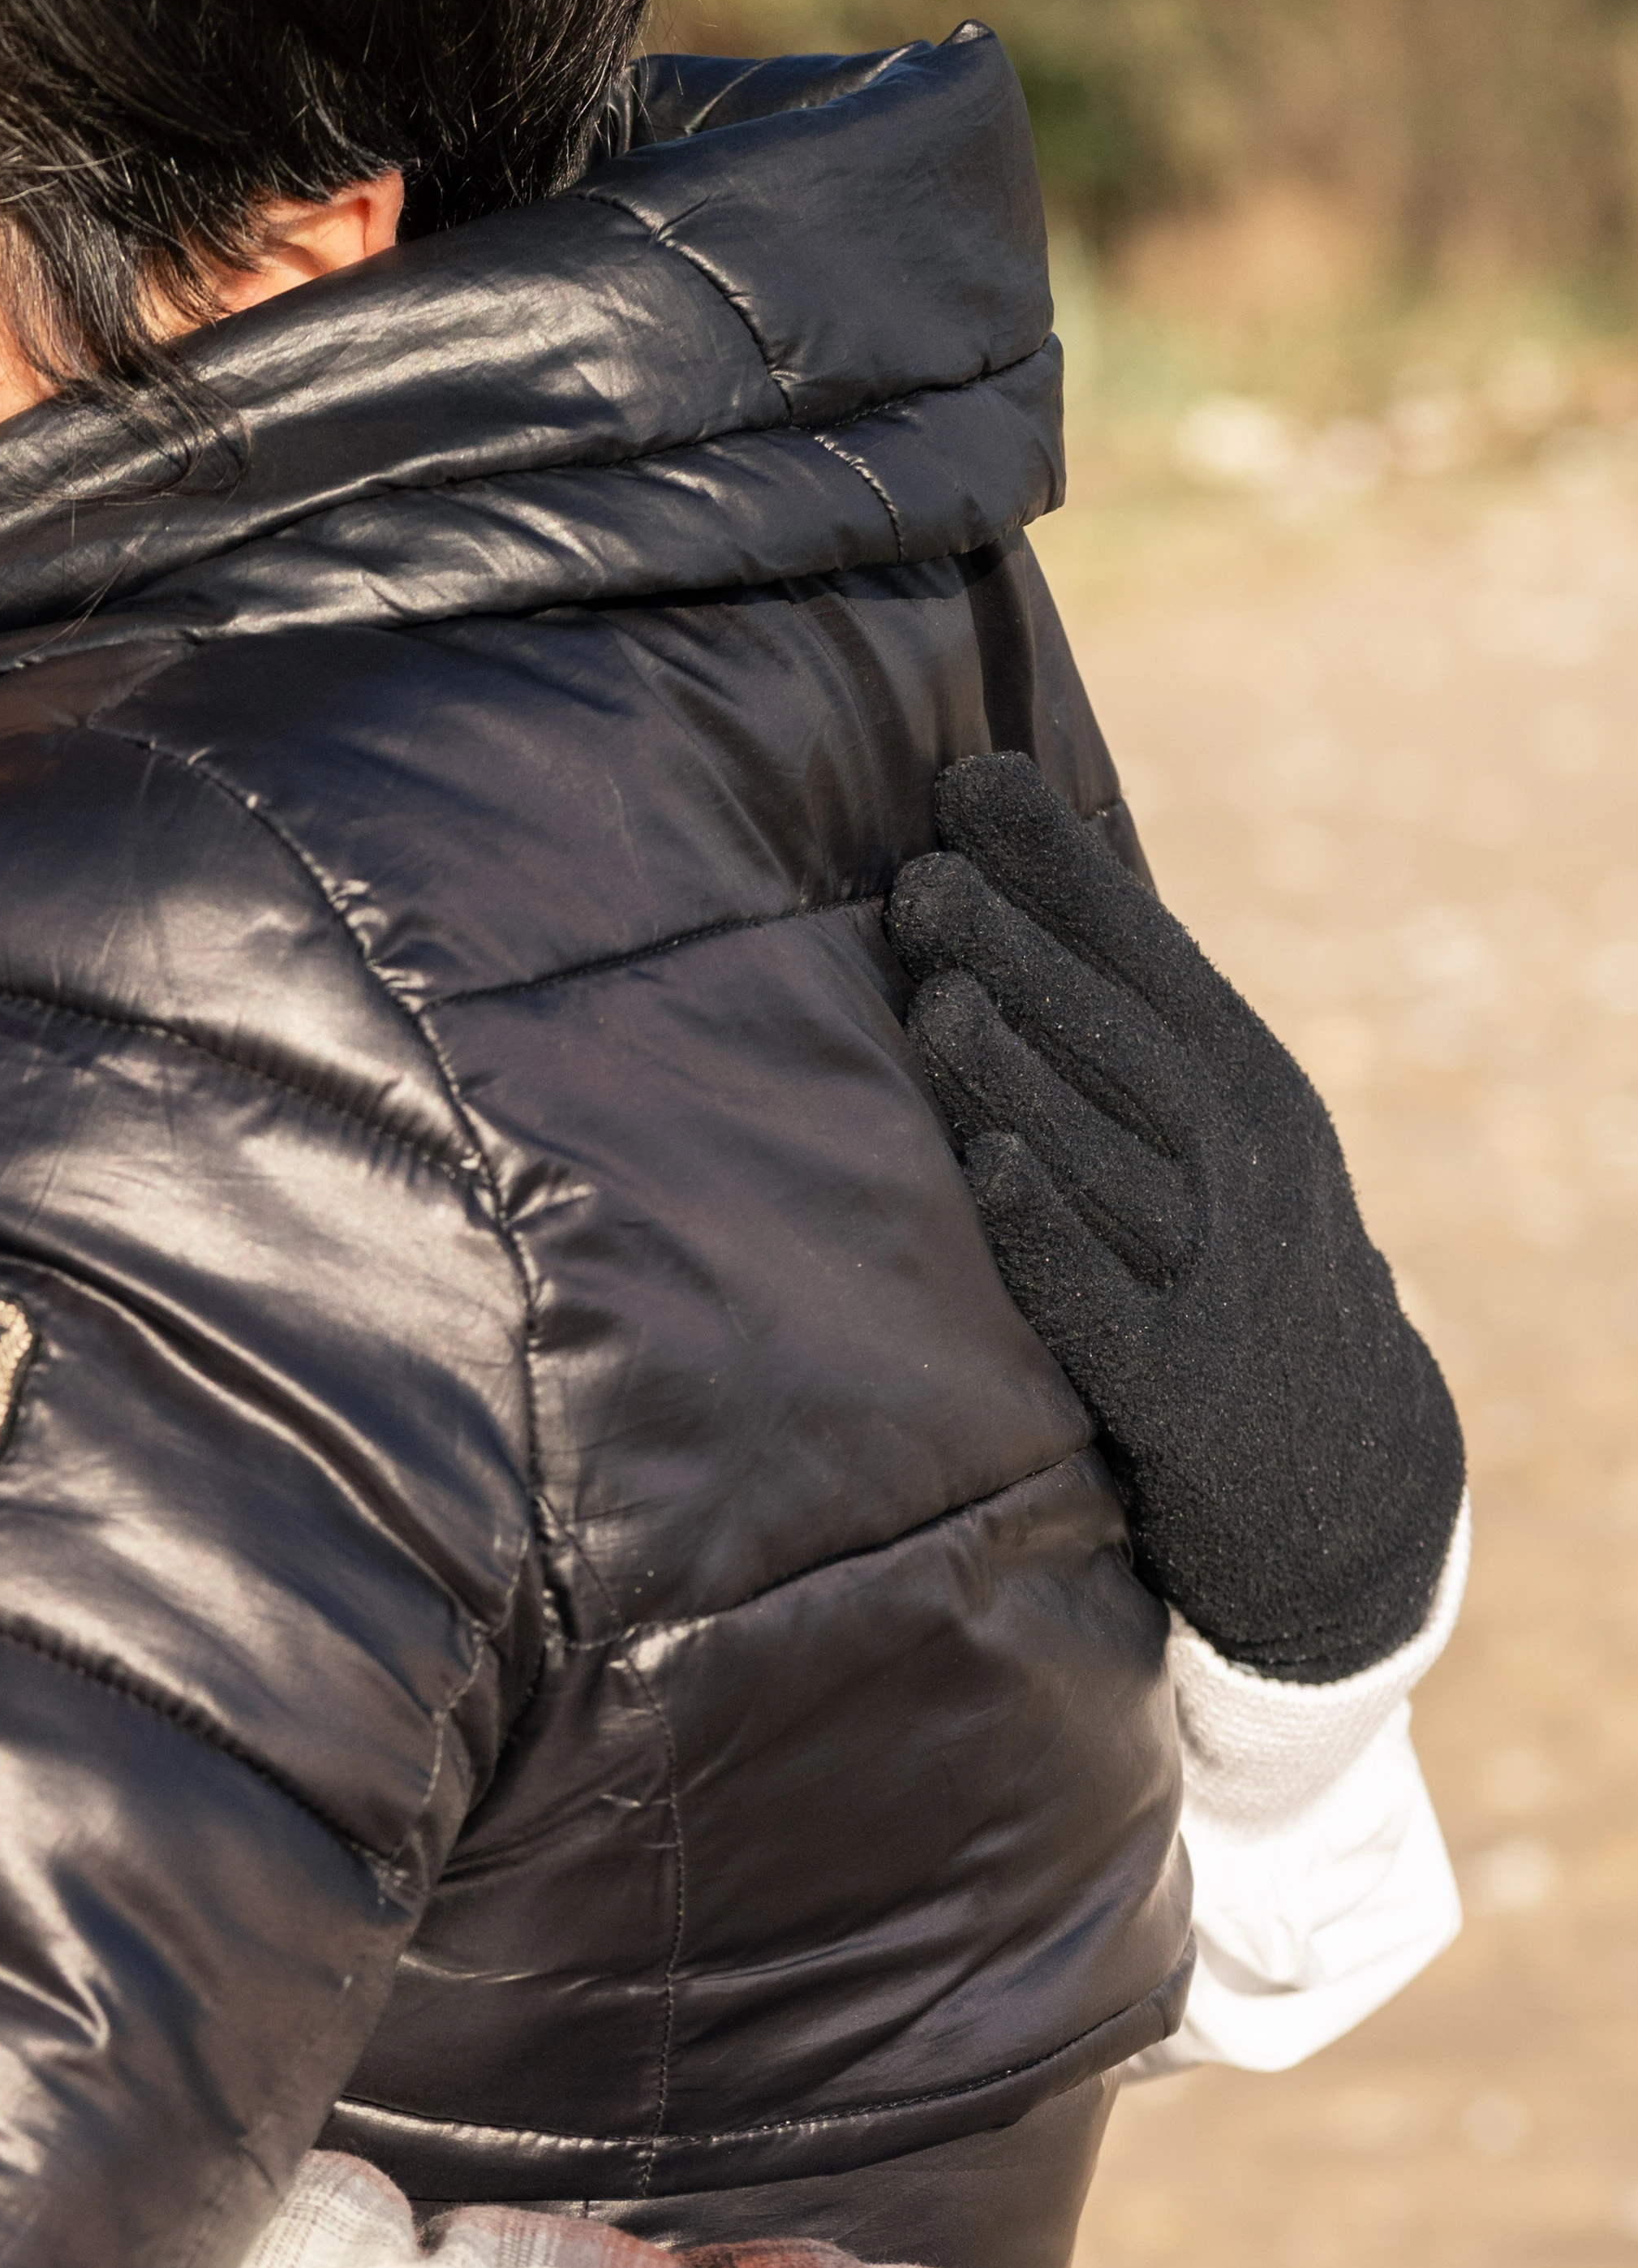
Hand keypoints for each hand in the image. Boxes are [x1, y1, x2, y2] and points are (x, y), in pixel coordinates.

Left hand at [889, 752, 1463, 1679]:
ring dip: (1022, 1074)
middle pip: (1127, 1043)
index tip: (969, 781)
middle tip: (923, 876)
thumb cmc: (1229, 1279)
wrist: (1343, 1486)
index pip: (1148, 955)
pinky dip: (1050, 1231)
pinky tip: (988, 1167)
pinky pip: (1103, 1302)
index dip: (1060, 868)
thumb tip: (994, 901)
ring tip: (935, 993)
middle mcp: (1247, 1170)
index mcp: (1250, 1088)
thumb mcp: (1211, 1145)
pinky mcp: (1178, 1392)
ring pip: (1114, 1158)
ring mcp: (1219, 1279)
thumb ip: (1120, 1045)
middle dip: (1026, 952)